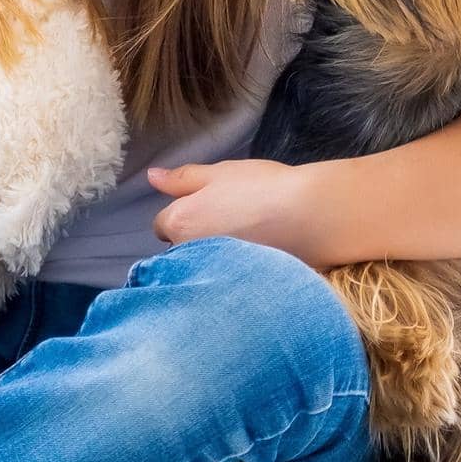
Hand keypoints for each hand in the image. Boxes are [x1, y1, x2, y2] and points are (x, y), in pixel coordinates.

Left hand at [148, 157, 337, 269]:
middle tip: (227, 220)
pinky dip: (233, 271)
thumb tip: (151, 177)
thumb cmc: (261, 188)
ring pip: (201, 265)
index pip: (162, 225)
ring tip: (244, 238)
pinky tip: (254, 258)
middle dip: (194, 237)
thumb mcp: (218, 173)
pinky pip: (224, 280)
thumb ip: (182, 178)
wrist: (309, 216)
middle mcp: (191, 254)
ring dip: (212, 256)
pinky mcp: (237, 288)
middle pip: (180, 248)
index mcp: (180, 224)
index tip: (206, 206)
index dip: (182, 212)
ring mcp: (214, 274)